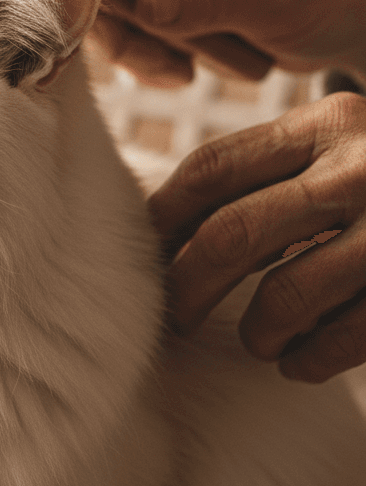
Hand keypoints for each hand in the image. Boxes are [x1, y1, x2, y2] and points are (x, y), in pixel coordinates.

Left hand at [150, 91, 365, 381]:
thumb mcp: (344, 146)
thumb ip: (273, 170)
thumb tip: (164, 227)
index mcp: (327, 122)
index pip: (212, 169)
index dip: (163, 217)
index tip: (141, 252)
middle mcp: (362, 163)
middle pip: (234, 231)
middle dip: (189, 283)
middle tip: (175, 314)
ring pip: (288, 290)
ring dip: (258, 327)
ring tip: (257, 340)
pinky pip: (348, 332)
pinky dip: (310, 356)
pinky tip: (298, 363)